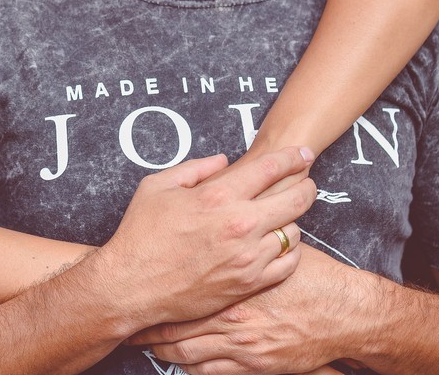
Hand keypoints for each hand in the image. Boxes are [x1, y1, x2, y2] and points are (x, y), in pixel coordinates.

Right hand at [92, 147, 316, 330]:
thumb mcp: (157, 186)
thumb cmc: (140, 234)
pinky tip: (279, 246)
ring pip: (294, 232)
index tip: (304, 153)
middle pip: (296, 198)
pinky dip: (289, 252)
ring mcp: (247, 257)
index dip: (294, 157)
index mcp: (218, 196)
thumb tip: (223, 161)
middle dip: (306, 186)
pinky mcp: (248, 283)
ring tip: (284, 217)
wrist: (132, 285)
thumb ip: (194, 168)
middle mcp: (239, 224)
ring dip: (292, 221)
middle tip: (306, 183)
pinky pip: (287, 264)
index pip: (272, 168)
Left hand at [130, 247, 355, 374]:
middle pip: (175, 323)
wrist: (343, 313)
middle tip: (130, 323)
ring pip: (185, 350)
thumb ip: (247, 232)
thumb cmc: (312, 277)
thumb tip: (225, 209)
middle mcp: (230, 314)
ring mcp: (239, 343)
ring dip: (162, 348)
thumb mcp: (273, 244)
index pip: (180, 287)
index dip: (155, 291)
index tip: (137, 288)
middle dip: (149, 325)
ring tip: (144, 342)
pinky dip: (188, 366)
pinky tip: (178, 360)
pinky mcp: (252, 365)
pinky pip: (208, 370)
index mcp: (231, 280)